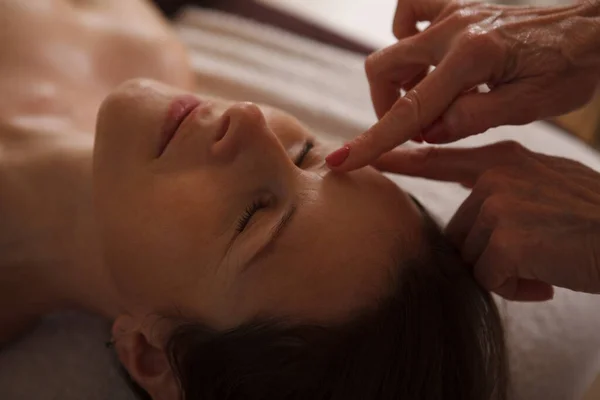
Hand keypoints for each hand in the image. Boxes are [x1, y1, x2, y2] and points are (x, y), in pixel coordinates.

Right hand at [326, 0, 599, 170]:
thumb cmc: (572, 66)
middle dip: (386, 106)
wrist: (596, 24)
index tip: (341, 161)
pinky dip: (407, 37)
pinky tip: (427, 55)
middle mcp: (455, 29)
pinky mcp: (459, 2)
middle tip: (417, 126)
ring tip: (432, 97)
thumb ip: (472, 118)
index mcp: (473, 58)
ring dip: (399, 79)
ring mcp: (454, 11)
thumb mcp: (530, 105)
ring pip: (393, 44)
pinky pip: (412, 11)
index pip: (411, 110)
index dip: (373, 140)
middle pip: (384, 69)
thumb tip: (428, 130)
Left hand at [373, 141, 599, 300]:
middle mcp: (495, 175)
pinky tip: (546, 279)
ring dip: (504, 272)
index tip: (369, 158)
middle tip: (534, 255)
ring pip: (471, 257)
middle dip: (489, 254)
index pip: (440, 160)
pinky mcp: (506, 237)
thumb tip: (473, 219)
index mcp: (503, 159)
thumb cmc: (594, 216)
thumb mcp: (546, 183)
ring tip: (545, 263)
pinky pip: (489, 279)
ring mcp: (499, 204)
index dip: (403, 161)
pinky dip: (516, 289)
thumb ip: (504, 188)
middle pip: (458, 231)